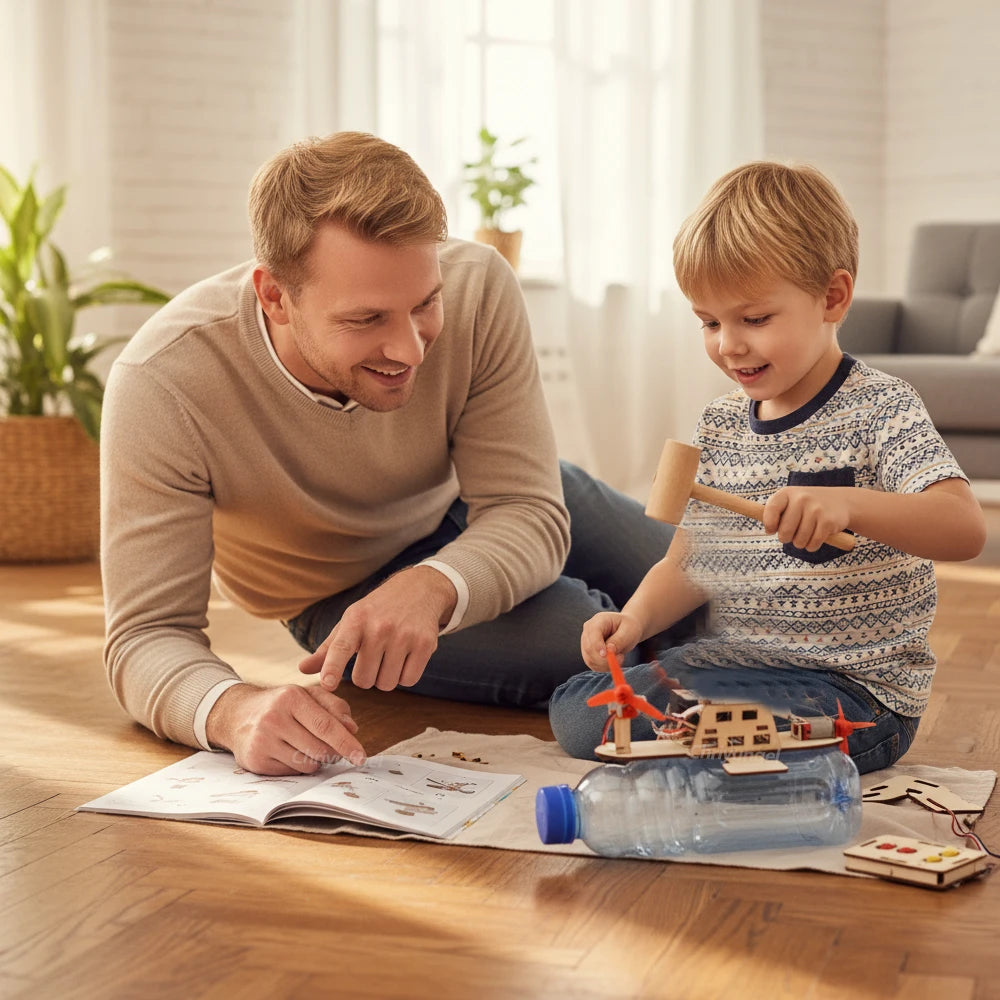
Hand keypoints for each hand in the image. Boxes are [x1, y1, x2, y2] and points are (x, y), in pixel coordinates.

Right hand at [205, 682, 363, 775]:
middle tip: (331, 748)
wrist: (237, 714)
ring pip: (307, 764)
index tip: (360, 756)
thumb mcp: (307, 696)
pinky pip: (291, 773)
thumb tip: (352, 729)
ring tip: (305, 746)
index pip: (326, 726)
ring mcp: (262, 741)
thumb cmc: (281, 705)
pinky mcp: (255, 760)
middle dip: (332, 753)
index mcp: (291, 698)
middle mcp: (274, 718)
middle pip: (319, 749)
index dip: (346, 743)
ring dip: (315, 760)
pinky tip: (288, 752)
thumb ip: (334, 707)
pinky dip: (297, 766)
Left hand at [298, 565, 456, 692]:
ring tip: (388, 658)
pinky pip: (409, 680)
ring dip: (386, 678)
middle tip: (372, 659)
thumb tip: (302, 669)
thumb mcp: (350, 622)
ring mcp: (404, 635)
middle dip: (366, 676)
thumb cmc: (377, 610)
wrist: (418, 589)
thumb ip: (328, 649)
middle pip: (364, 679)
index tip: (328, 684)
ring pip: (387, 683)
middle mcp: (379, 627)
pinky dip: (405, 676)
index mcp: (356, 620)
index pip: (341, 648)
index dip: (333, 667)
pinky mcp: (425, 644)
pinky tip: (405, 659)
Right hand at [580, 611, 642, 670]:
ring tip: (620, 657)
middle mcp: (589, 630)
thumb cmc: (629, 628)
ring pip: (589, 658)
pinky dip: (603, 667)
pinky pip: (592, 664)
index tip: (606, 655)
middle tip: (621, 659)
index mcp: (599, 620)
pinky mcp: (588, 653)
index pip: (593, 633)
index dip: (597, 645)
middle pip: (588, 647)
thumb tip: (609, 650)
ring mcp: (586, 641)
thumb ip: (619, 640)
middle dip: (603, 658)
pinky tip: (614, 661)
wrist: (627, 629)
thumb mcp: (628, 631)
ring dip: (605, 664)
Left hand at [763, 486, 851, 551]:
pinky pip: (813, 544)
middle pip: (785, 532)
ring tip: (805, 534)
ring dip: (800, 543)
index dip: (769, 524)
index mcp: (787, 493)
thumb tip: (768, 530)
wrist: (841, 501)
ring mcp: (816, 510)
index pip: (772, 509)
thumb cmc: (807, 505)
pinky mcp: (828, 522)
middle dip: (786, 538)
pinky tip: (815, 537)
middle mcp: (801, 499)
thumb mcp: (790, 501)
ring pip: (799, 541)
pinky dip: (812, 546)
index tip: (771, 530)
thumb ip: (775, 512)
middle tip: (791, 534)